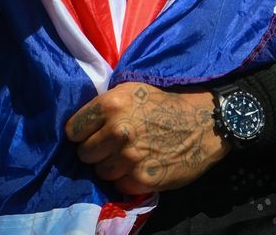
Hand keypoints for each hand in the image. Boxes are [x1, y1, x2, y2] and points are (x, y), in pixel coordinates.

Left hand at [65, 82, 229, 195]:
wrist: (201, 123)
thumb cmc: (163, 103)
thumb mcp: (131, 90)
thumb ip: (105, 105)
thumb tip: (80, 124)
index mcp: (111, 104)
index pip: (73, 129)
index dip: (81, 133)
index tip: (91, 133)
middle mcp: (117, 130)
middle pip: (84, 153)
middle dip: (95, 150)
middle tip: (111, 146)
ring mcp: (129, 157)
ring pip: (100, 171)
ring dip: (110, 166)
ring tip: (127, 156)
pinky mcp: (141, 179)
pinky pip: (118, 185)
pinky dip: (125, 179)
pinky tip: (138, 166)